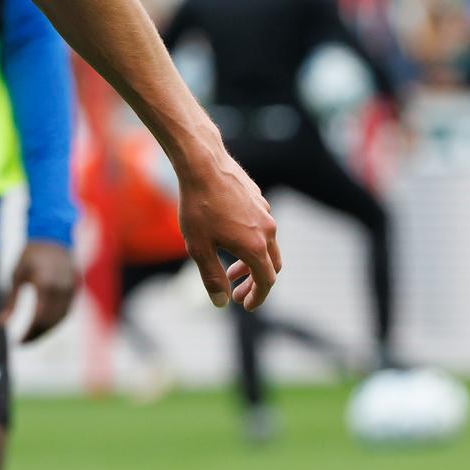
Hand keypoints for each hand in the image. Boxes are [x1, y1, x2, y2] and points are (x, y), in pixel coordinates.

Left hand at [0, 240, 76, 342]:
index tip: (16, 343)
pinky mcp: (76, 291)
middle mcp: (62, 288)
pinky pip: (65, 313)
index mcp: (46, 282)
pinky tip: (41, 328)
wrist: (56, 237)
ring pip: (59, 320)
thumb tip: (0, 324)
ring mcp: (72, 290)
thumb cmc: (32, 255)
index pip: (39, 317)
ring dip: (45, 332)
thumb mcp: (16, 274)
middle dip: (36, 335)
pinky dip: (53, 324)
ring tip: (29, 338)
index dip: (29, 333)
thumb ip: (10, 300)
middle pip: (50, 322)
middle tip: (22, 344)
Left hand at [176, 144, 279, 310]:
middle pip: (272, 265)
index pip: (266, 281)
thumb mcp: (199, 248)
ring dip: (252, 262)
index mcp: (255, 246)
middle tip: (237, 293)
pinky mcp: (259, 199)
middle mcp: (267, 229)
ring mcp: (265, 212)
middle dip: (255, 283)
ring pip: (268, 245)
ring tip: (230, 269)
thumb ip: (212, 278)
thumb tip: (221, 302)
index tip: (245, 305)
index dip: (257, 297)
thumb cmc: (198, 206)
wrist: (202, 164)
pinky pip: (261, 226)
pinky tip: (229, 237)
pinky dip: (251, 241)